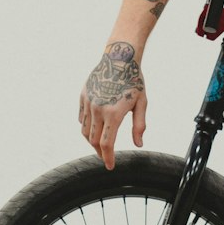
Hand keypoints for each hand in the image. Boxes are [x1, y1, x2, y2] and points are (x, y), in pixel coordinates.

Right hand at [79, 42, 146, 169]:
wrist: (119, 58)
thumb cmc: (134, 80)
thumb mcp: (142, 103)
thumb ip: (139, 126)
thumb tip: (139, 144)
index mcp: (113, 114)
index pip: (107, 144)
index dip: (108, 158)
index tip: (110, 166)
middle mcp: (97, 110)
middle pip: (94, 140)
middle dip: (100, 152)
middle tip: (107, 157)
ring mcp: (88, 103)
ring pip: (85, 130)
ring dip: (92, 141)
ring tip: (100, 145)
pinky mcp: (83, 96)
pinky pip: (81, 118)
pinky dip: (86, 127)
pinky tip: (93, 129)